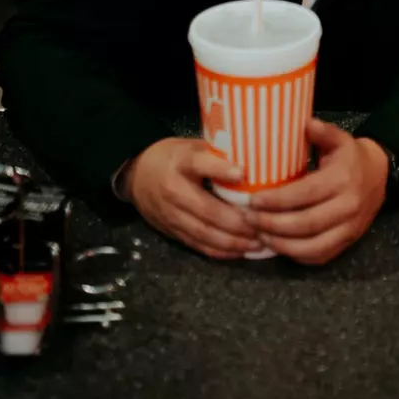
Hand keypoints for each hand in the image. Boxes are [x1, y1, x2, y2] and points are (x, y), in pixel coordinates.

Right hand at [124, 138, 264, 258]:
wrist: (137, 175)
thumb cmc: (174, 157)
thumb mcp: (193, 146)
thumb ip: (218, 153)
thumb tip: (255, 158)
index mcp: (181, 163)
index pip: (199, 164)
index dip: (221, 169)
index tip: (243, 173)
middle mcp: (174, 190)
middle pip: (207, 209)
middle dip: (237, 221)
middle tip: (262, 224)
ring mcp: (171, 214)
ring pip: (203, 232)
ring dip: (232, 241)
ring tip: (257, 243)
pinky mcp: (170, 231)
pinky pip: (197, 244)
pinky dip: (219, 251)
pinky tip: (239, 251)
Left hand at [246, 118, 388, 264]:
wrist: (381, 175)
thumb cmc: (352, 157)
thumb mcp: (340, 139)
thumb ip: (322, 132)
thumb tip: (305, 123)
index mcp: (342, 180)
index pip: (304, 194)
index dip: (276, 200)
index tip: (252, 201)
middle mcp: (348, 207)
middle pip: (305, 223)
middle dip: (272, 224)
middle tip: (248, 220)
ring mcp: (350, 228)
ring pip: (312, 246)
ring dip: (281, 244)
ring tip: (259, 235)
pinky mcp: (348, 242)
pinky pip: (320, 256)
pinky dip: (297, 255)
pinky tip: (279, 245)